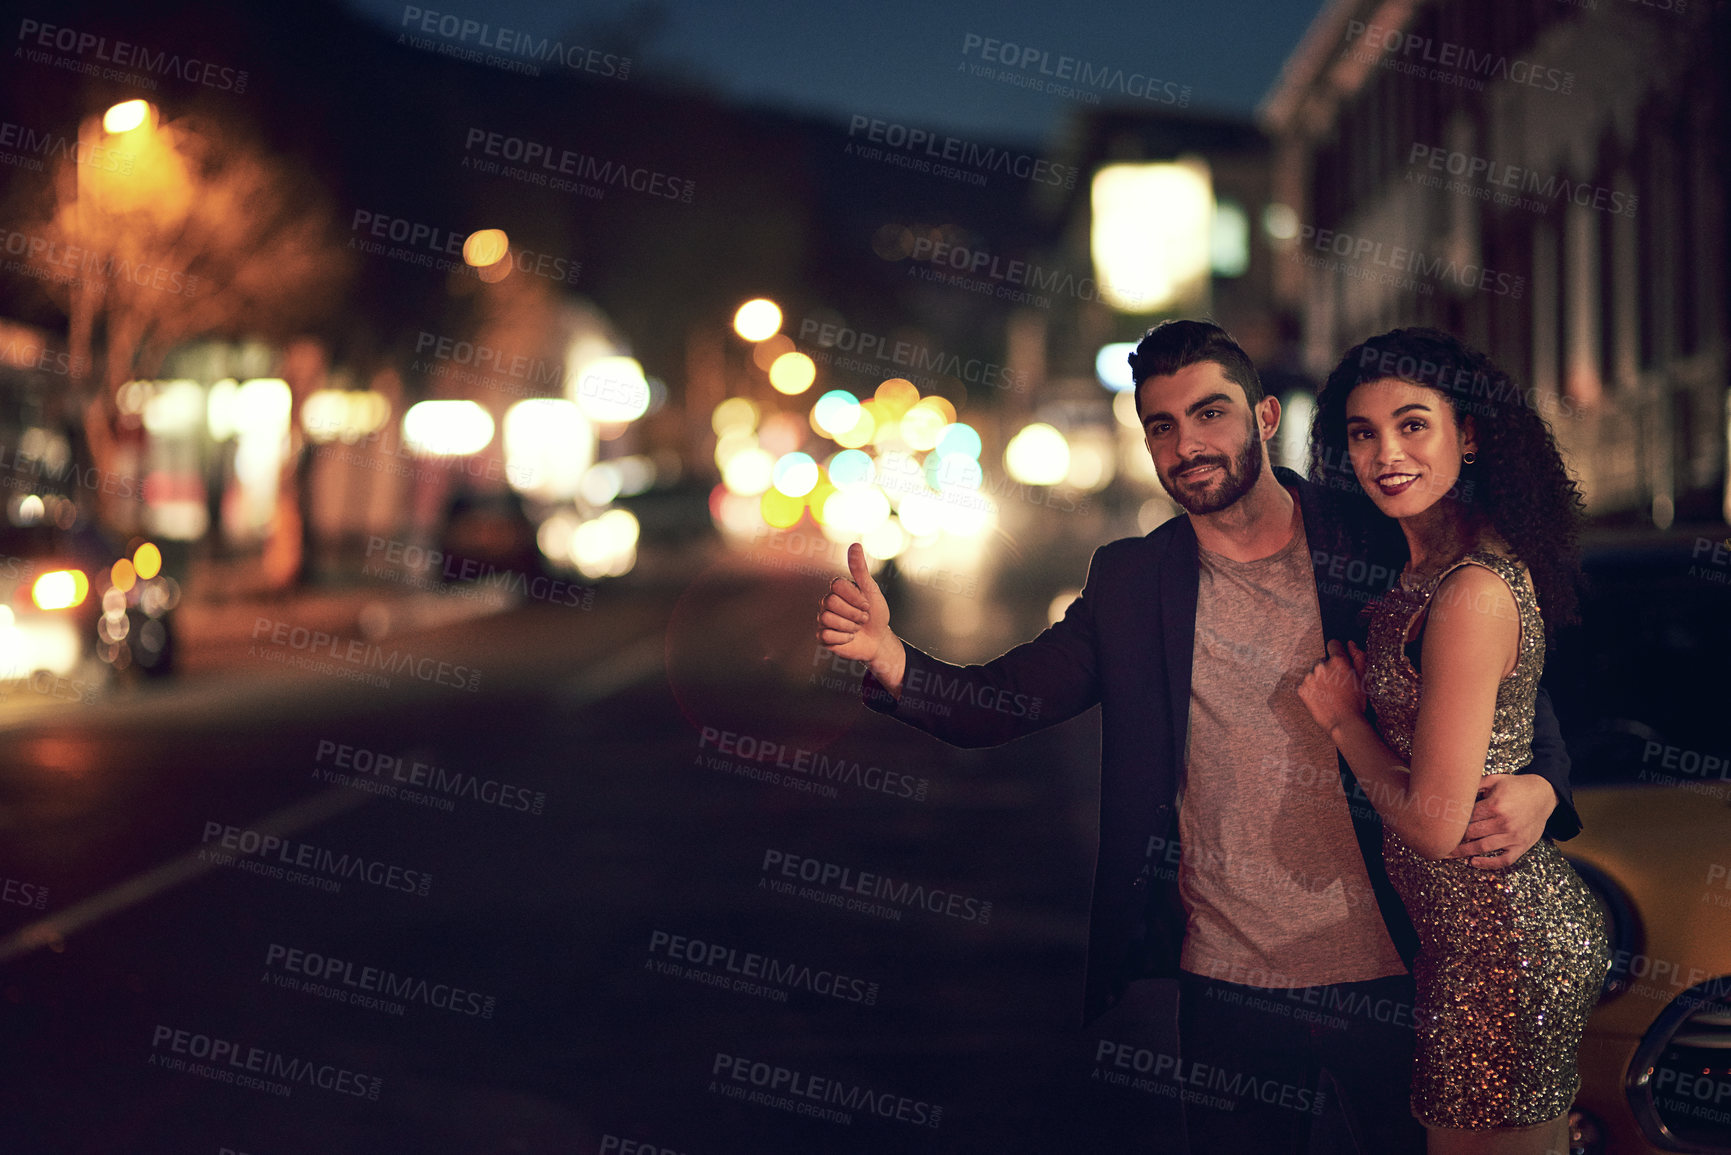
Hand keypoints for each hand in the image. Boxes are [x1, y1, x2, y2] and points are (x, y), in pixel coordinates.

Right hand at [817, 543, 890, 664]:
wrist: (878, 639)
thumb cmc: (876, 614)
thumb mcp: (871, 590)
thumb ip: (860, 569)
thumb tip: (855, 545)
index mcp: (838, 590)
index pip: (836, 586)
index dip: (854, 597)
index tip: (867, 604)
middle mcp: (827, 602)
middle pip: (830, 603)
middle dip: (853, 613)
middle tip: (863, 618)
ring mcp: (824, 619)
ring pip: (827, 619)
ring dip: (849, 626)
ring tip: (856, 628)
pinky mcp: (823, 636)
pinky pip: (826, 635)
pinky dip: (843, 638)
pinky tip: (849, 638)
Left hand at [1297, 640, 1366, 735]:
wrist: (1344, 722)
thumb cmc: (1356, 702)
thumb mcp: (1363, 677)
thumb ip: (1357, 656)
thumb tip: (1350, 643)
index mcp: (1338, 661)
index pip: (1333, 644)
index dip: (1337, 651)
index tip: (1338, 661)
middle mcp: (1321, 666)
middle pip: (1323, 661)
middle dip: (1329, 669)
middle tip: (1337, 685)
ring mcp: (1309, 677)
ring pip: (1314, 673)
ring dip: (1319, 679)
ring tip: (1330, 693)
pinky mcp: (1301, 689)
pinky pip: (1306, 684)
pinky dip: (1312, 689)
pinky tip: (1322, 698)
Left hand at [1448, 772, 1556, 868]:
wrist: (1544, 794)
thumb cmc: (1516, 786)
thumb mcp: (1495, 780)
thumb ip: (1475, 785)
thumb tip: (1453, 790)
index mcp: (1495, 805)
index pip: (1467, 818)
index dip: (1452, 822)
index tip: (1439, 826)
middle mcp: (1504, 822)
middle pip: (1471, 833)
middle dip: (1453, 838)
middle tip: (1438, 841)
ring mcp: (1513, 836)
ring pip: (1483, 847)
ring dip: (1464, 853)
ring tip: (1448, 854)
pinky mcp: (1522, 846)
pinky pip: (1504, 860)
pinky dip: (1488, 864)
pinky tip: (1473, 863)